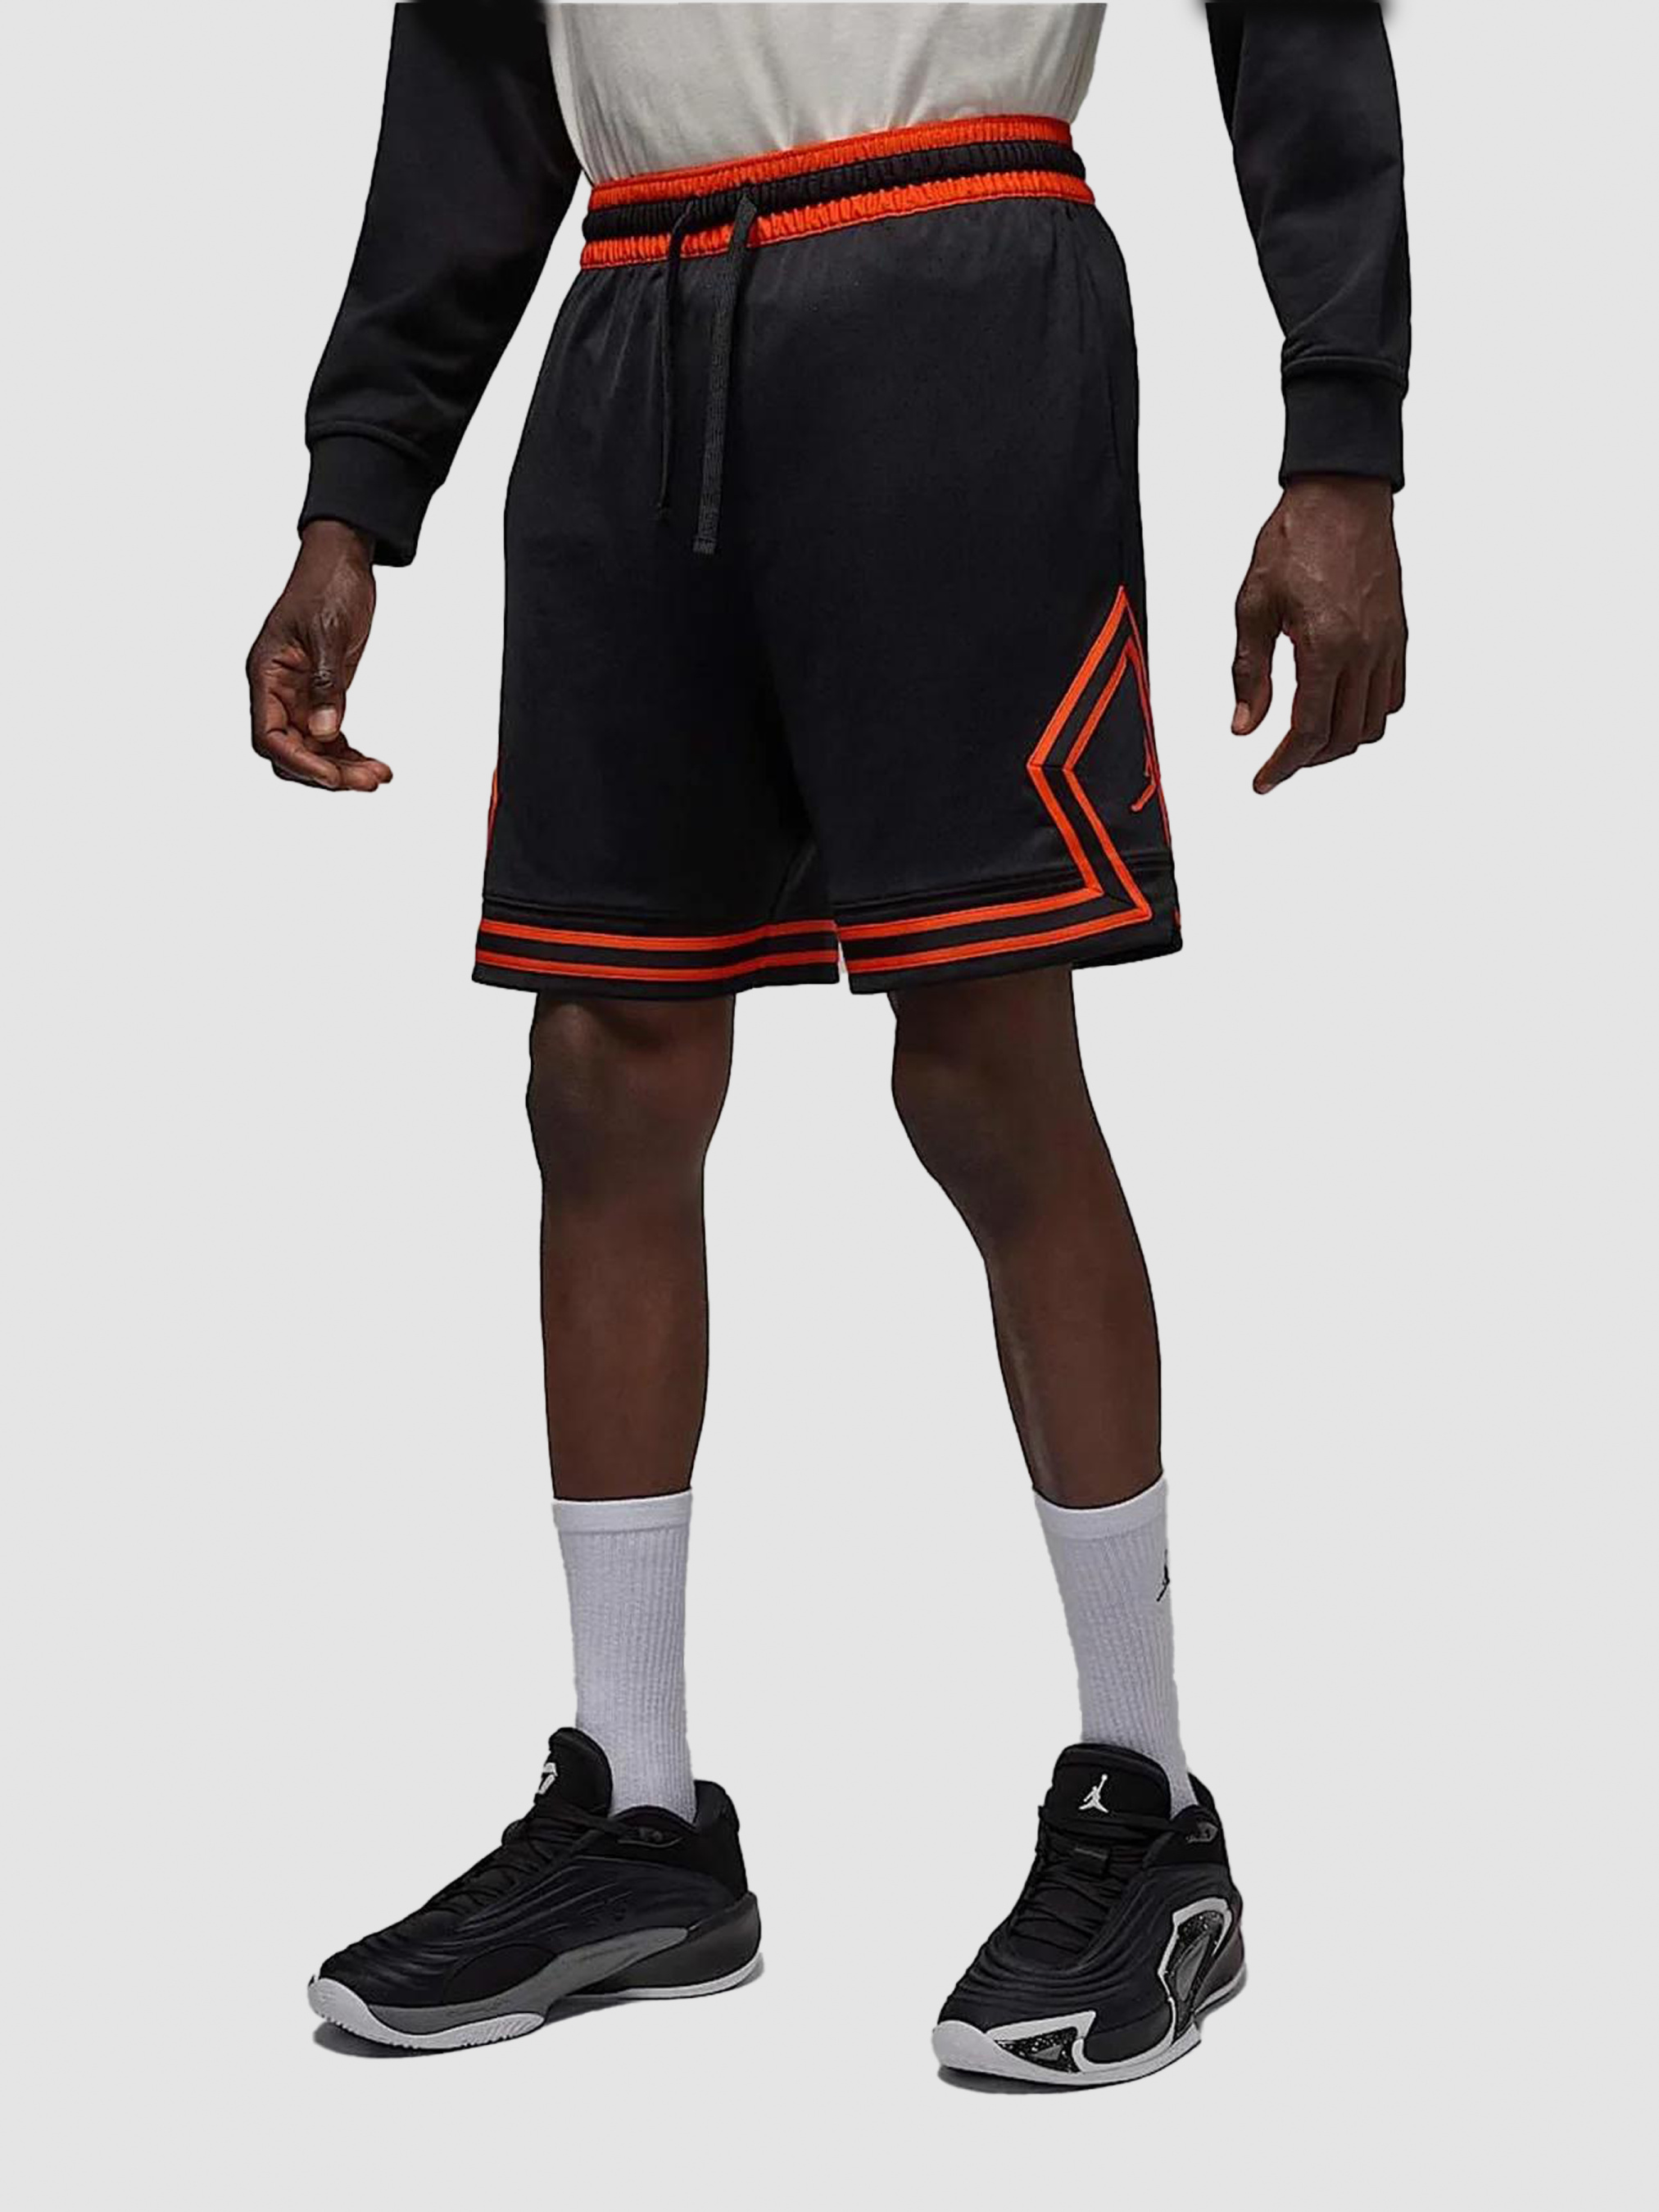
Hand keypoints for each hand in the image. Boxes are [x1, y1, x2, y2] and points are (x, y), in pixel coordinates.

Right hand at [246, 521, 388, 789]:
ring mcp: (300, 695)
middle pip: (291, 751)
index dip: (298, 761)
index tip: (332, 776)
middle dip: (327, 771)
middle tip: (369, 781)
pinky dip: (349, 754)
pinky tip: (373, 763)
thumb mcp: (327, 633)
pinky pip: (329, 737)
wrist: (342, 562)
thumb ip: (326, 685)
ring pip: (313, 749)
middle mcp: (278, 690)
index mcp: (266, 673)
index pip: (269, 735)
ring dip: (344, 768)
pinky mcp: (323, 696)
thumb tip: (325, 731)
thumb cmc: (326, 585)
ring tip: (379, 776)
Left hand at [1231, 477, 1405, 794]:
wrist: (1342, 495)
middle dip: (1308, 760)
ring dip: (1339, 742)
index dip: (1284, 766)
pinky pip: (1393, 695)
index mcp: (1326, 647)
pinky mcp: (1399, 634)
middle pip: (1343, 737)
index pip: (1308, 731)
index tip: (1263, 781)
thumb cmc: (1295, 540)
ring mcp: (1388, 644)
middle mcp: (1365, 651)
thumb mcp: (1254, 606)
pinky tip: (1340, 709)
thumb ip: (1249, 671)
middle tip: (1278, 764)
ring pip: (1373, 723)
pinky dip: (1368, 716)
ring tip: (1307, 742)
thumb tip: (1244, 727)